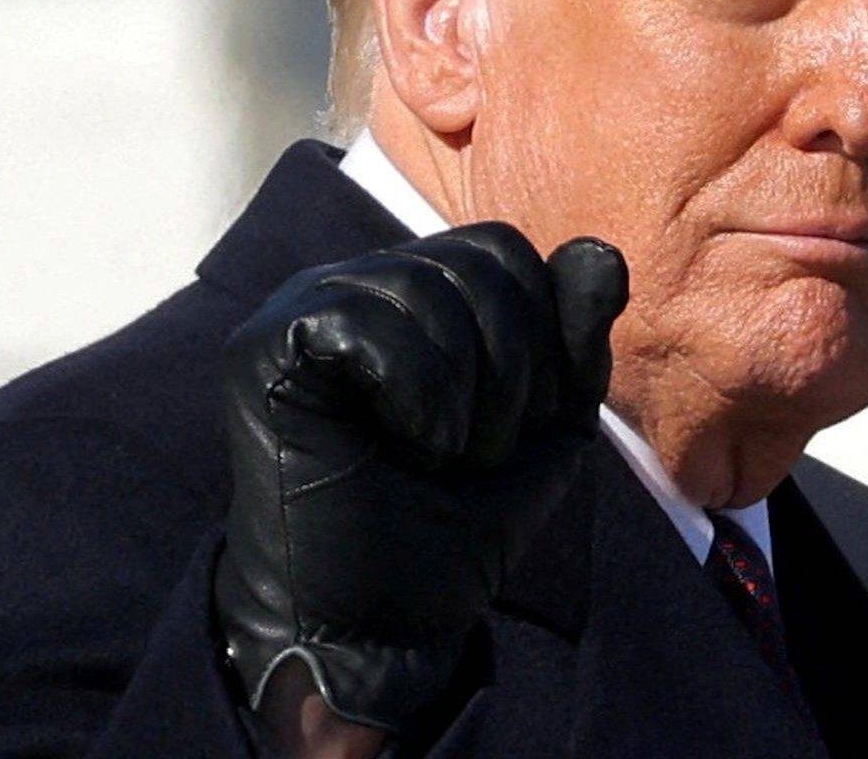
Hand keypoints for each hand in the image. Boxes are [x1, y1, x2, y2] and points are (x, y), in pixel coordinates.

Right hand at [213, 223, 626, 731]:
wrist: (385, 618)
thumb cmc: (460, 516)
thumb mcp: (552, 418)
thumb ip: (577, 332)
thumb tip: (602, 250)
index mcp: (415, 289)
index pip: (504, 248)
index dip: (545, 332)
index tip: (528, 422)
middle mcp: (355, 281)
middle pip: (480, 259)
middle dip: (516, 367)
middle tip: (484, 450)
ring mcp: (302, 306)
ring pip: (426, 287)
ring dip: (465, 393)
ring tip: (445, 455)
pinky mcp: (264, 348)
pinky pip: (366, 326)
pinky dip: (416, 397)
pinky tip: (407, 448)